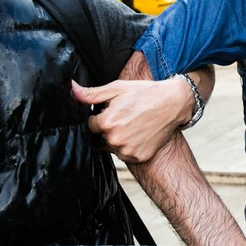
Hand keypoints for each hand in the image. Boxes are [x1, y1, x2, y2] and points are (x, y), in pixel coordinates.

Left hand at [72, 78, 190, 161]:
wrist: (173, 103)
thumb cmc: (145, 93)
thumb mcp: (117, 88)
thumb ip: (92, 94)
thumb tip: (72, 89)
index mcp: (107, 122)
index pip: (91, 125)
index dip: (101, 117)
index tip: (114, 110)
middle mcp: (116, 139)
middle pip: (102, 137)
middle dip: (109, 128)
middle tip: (126, 116)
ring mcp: (128, 150)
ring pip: (113, 147)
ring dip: (119, 138)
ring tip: (134, 124)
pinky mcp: (139, 157)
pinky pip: (126, 154)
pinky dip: (131, 146)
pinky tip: (140, 134)